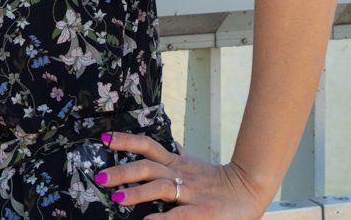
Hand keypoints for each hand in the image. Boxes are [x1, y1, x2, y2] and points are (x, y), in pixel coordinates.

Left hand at [94, 131, 269, 218]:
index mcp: (177, 163)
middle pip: (147, 167)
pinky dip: (165, 218)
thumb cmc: (219, 180)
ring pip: (161, 188)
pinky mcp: (204, 212)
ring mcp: (192, 193)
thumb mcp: (193, 163)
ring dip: (138, 192)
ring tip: (118, 198)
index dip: (126, 140)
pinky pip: (181, 214)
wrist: (251, 187)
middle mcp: (181, 174)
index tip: (105, 138)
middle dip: (122, 171)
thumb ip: (176, 156)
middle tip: (99, 177)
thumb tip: (163, 144)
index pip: (148, 145)